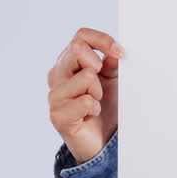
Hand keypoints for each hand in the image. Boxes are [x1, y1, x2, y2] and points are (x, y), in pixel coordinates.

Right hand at [47, 28, 122, 163]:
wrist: (100, 141)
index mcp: (69, 62)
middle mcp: (57, 75)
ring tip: (96, 103)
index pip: (81, 36)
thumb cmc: (106, 107)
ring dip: (98, 92)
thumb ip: (111, 63)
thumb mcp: (113, 81)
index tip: (121, 53)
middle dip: (98, 65)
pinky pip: (85, 101)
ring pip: (86, 76)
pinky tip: (90, 116)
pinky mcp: (58, 115)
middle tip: (101, 85)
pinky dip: (94, 108)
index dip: (102, 40)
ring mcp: (55, 95)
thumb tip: (114, 52)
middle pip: (77, 48)